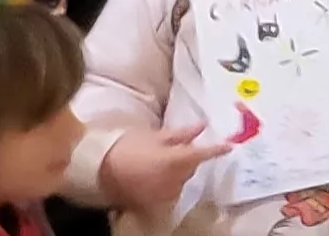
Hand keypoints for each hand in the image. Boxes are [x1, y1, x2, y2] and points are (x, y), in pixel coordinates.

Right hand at [100, 124, 234, 214]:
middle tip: (178, 148)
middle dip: (190, 157)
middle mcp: (174, 180)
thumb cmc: (127, 146)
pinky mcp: (154, 203)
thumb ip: (181, 134)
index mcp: (176, 160)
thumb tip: (202, 126)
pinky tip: (157, 175)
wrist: (98, 169)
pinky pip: (170, 191)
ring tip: (162, 161)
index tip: (229, 146)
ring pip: (182, 179)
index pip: (203, 155)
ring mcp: (164, 193)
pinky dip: (169, 182)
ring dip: (180, 170)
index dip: (217, 150)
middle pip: (192, 166)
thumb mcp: (155, 136)